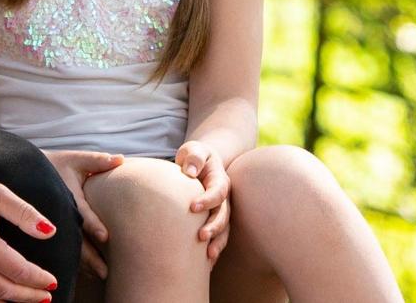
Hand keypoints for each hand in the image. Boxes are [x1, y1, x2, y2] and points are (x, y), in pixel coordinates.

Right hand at [44, 149, 123, 279]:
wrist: (21, 173)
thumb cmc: (52, 165)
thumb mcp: (73, 159)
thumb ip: (96, 161)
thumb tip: (121, 159)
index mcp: (65, 196)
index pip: (81, 213)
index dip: (93, 225)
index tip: (106, 237)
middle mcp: (58, 215)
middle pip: (75, 239)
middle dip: (90, 257)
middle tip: (106, 272)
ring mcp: (50, 226)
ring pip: (67, 250)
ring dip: (83, 265)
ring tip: (100, 276)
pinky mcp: (47, 234)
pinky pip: (59, 251)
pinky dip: (72, 264)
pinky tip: (84, 274)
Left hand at [175, 141, 229, 265]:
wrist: (201, 165)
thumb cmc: (194, 156)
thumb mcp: (194, 149)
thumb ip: (194, 156)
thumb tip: (190, 171)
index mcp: (220, 180)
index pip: (218, 191)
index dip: (208, 199)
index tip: (192, 207)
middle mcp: (224, 199)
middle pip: (224, 215)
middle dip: (214, 226)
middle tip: (201, 236)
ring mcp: (221, 212)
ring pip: (224, 230)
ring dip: (218, 243)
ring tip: (208, 256)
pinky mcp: (214, 222)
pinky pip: (217, 239)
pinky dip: (213, 251)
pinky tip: (205, 265)